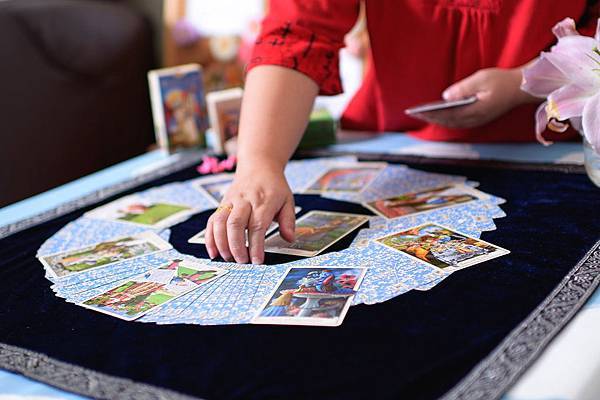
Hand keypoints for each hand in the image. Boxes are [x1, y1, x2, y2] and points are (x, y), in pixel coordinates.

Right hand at [204, 166, 295, 263]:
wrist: (258, 166)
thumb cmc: (274, 187)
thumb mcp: (288, 200)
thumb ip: (288, 220)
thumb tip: (289, 238)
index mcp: (264, 201)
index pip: (258, 225)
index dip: (256, 245)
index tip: (257, 261)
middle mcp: (245, 200)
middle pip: (236, 224)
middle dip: (237, 246)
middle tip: (242, 262)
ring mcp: (231, 201)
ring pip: (220, 222)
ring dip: (221, 243)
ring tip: (227, 258)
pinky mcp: (222, 203)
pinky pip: (212, 220)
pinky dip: (210, 237)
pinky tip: (213, 252)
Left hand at [411, 68, 535, 128]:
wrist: (521, 88)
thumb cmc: (502, 81)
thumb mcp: (481, 79)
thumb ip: (463, 88)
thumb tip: (445, 97)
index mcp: (475, 110)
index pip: (448, 115)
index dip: (432, 115)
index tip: (418, 112)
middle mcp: (475, 119)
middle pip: (449, 122)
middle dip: (432, 118)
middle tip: (415, 115)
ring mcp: (478, 120)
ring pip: (454, 124)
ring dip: (439, 120)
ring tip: (424, 115)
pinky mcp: (480, 118)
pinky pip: (460, 122)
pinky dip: (448, 120)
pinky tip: (439, 115)